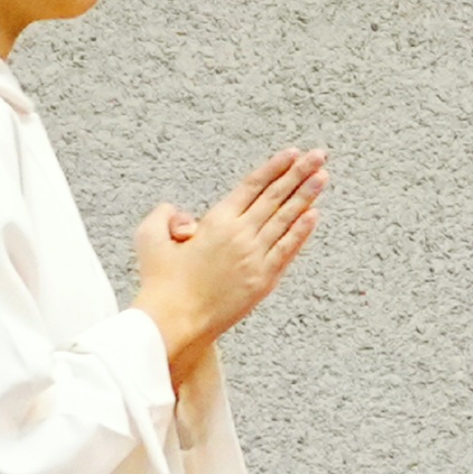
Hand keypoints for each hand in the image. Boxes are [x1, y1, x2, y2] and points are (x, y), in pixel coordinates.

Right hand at [136, 150, 326, 372]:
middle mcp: (241, 235)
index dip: (274, 167)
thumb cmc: (159, 281)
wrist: (176, 320)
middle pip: (275, 197)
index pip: (252, 186)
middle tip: (319, 155)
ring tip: (323, 176)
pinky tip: (314, 214)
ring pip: (286, 219)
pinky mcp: (264, 279)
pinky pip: (288, 249)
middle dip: (299, 173)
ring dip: (306, 196)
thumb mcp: (149, 238)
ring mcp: (256, 257)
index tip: (292, 153)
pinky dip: (301, 231)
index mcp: (216, 221)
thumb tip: (179, 212)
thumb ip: (164, 215)